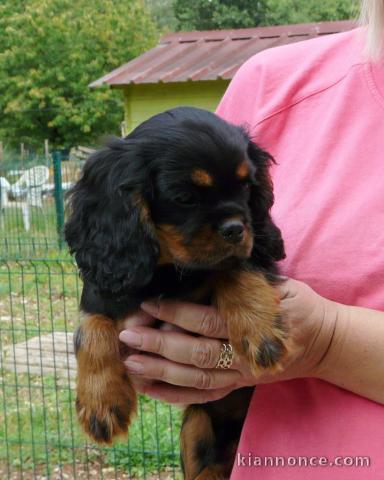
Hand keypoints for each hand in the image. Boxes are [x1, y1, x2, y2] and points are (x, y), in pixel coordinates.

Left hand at [119, 278, 338, 403]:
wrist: (324, 341)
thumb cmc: (296, 304)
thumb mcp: (274, 285)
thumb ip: (239, 282)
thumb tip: (198, 272)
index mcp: (253, 325)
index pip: (207, 321)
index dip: (175, 312)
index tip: (147, 303)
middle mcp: (244, 355)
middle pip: (195, 353)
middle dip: (158, 344)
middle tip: (126, 334)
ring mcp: (241, 375)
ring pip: (195, 379)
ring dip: (159, 371)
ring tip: (129, 362)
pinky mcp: (239, 385)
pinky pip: (204, 395)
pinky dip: (175, 395)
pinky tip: (149, 387)